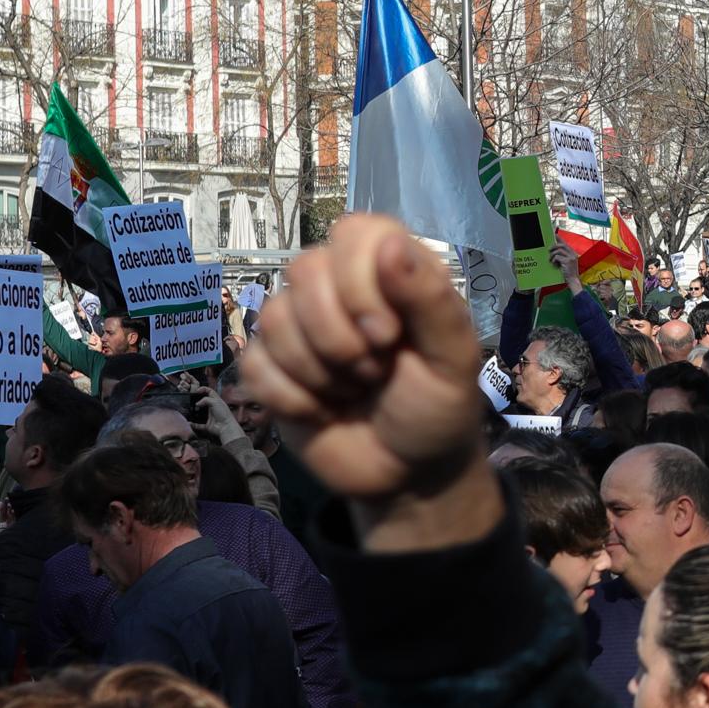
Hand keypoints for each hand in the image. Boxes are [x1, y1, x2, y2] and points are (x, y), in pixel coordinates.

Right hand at [239, 216, 498, 548]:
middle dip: (339, 335)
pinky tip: (322, 411)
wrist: (408, 475)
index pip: (353, 232)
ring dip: (320, 371)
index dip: (360, 280)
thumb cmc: (438, 406)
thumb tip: (390, 244)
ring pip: (273, 317)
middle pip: (304, 269)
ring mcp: (299, 326)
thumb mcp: (453, 358)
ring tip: (354, 391)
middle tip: (375, 371)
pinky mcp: (269, 367)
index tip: (388, 334)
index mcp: (388, 272)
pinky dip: (293, 398)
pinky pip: (254, 364)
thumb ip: (430, 299)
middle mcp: (338, 288)